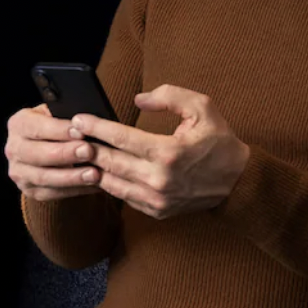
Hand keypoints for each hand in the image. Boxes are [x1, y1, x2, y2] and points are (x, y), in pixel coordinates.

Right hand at [5, 104, 104, 201]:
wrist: (50, 145)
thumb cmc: (59, 126)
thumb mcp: (59, 113)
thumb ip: (67, 115)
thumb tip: (85, 121)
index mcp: (19, 124)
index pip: (37, 127)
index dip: (60, 130)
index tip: (81, 132)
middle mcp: (14, 148)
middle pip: (38, 154)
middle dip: (65, 154)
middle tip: (89, 151)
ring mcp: (19, 172)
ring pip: (44, 177)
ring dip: (71, 177)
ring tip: (94, 174)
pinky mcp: (30, 190)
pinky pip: (52, 193)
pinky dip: (75, 190)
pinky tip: (93, 186)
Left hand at [72, 85, 250, 219]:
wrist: (238, 183)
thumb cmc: (219, 141)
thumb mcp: (202, 108)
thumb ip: (170, 96)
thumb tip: (138, 99)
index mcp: (168, 152)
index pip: (121, 138)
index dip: (96, 127)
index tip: (77, 119)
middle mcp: (159, 179)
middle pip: (110, 162)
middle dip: (87, 147)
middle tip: (70, 135)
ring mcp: (157, 199)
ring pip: (112, 183)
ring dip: (94, 168)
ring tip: (79, 153)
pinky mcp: (157, 211)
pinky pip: (124, 197)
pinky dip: (110, 184)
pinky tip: (101, 171)